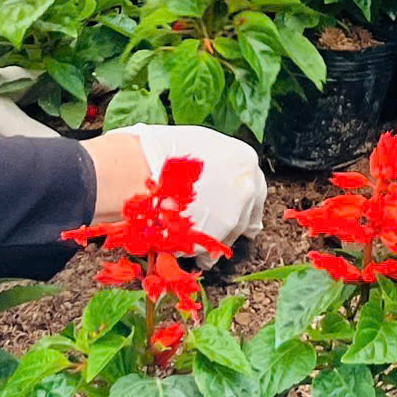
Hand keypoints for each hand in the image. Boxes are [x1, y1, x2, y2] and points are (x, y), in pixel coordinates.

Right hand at [106, 124, 267, 252]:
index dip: (245, 197)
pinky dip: (201, 251)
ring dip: (216, 236)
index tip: (240, 206)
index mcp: (244, 159)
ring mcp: (233, 213)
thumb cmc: (163, 151)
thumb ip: (218, 162)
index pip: (255, 184)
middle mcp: (246, 187)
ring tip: (196, 238)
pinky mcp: (215, 236)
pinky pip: (212, 247)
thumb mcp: (200, 145)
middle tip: (224, 225)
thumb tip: (216, 172)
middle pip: (249, 212)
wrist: (141, 171)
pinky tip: (187, 247)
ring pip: (231, 232)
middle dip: (237, 220)